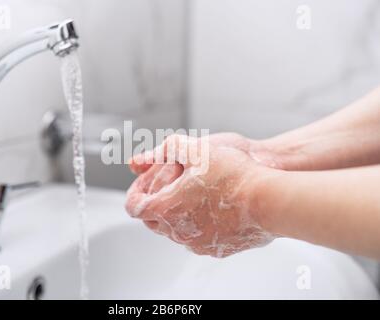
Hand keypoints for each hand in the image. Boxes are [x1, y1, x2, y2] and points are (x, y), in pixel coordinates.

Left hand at [125, 134, 276, 257]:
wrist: (270, 200)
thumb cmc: (234, 175)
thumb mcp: (197, 150)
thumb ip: (168, 149)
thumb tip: (146, 156)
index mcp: (167, 208)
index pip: (135, 207)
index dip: (134, 194)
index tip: (140, 187)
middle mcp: (179, 232)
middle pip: (153, 222)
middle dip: (154, 205)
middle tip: (165, 189)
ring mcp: (198, 244)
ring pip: (176, 231)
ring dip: (177, 215)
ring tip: (191, 196)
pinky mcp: (217, 250)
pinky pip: (199, 238)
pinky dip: (199, 225)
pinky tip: (213, 209)